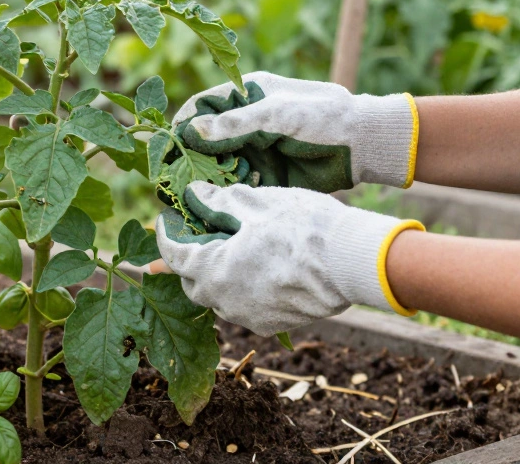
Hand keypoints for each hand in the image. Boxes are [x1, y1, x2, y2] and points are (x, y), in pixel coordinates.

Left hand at [155, 181, 422, 335]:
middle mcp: (225, 302)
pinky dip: (240, 288)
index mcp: (213, 271)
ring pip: (218, 297)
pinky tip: (254, 269)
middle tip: (193, 234)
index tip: (167, 218)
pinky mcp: (272, 325)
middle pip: (191, 281)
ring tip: (223, 250)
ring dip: (214, 275)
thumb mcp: (255, 203)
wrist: (353, 263)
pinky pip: (244, 307)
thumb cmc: (303, 227)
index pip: (173, 254)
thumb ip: (218, 201)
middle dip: (186, 258)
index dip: (166, 233)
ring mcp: (249, 317)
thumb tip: (193, 194)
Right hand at [172, 72, 418, 191]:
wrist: (364, 144)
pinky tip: (225, 201)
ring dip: (208, 178)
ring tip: (197, 193)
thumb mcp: (279, 115)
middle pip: (205, 140)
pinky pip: (239, 184)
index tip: (167, 146)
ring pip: (219, 164)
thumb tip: (191, 131)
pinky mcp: (267, 174)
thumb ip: (236, 124)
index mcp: (247, 96)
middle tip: (173, 179)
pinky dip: (230, 191)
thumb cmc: (323, 117)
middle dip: (190, 158)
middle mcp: (246, 123)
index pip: (203, 107)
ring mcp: (256, 149)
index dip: (183, 125)